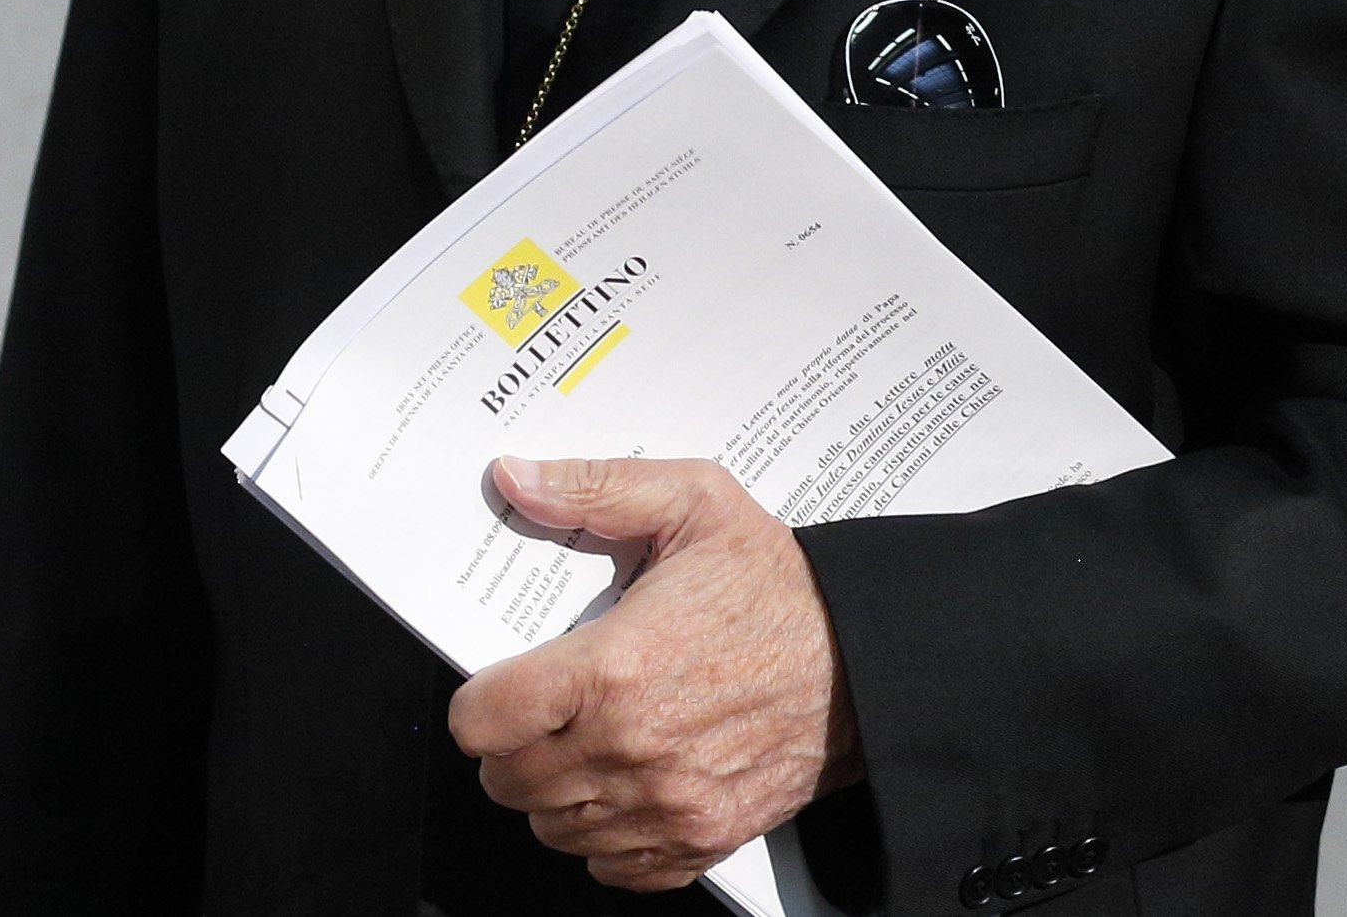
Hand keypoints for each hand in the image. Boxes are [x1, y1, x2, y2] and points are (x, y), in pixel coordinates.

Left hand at [449, 456, 861, 891]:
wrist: (867, 659)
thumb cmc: (780, 584)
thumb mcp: (691, 501)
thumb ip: (591, 487)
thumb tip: (512, 478)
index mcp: (613, 668)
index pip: (482, 720)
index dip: (479, 700)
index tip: (502, 683)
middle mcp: (632, 749)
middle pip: (507, 782)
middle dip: (509, 745)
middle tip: (541, 710)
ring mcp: (668, 805)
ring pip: (553, 828)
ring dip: (553, 791)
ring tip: (583, 741)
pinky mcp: (702, 840)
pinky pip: (612, 867)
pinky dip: (605, 836)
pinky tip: (624, 784)